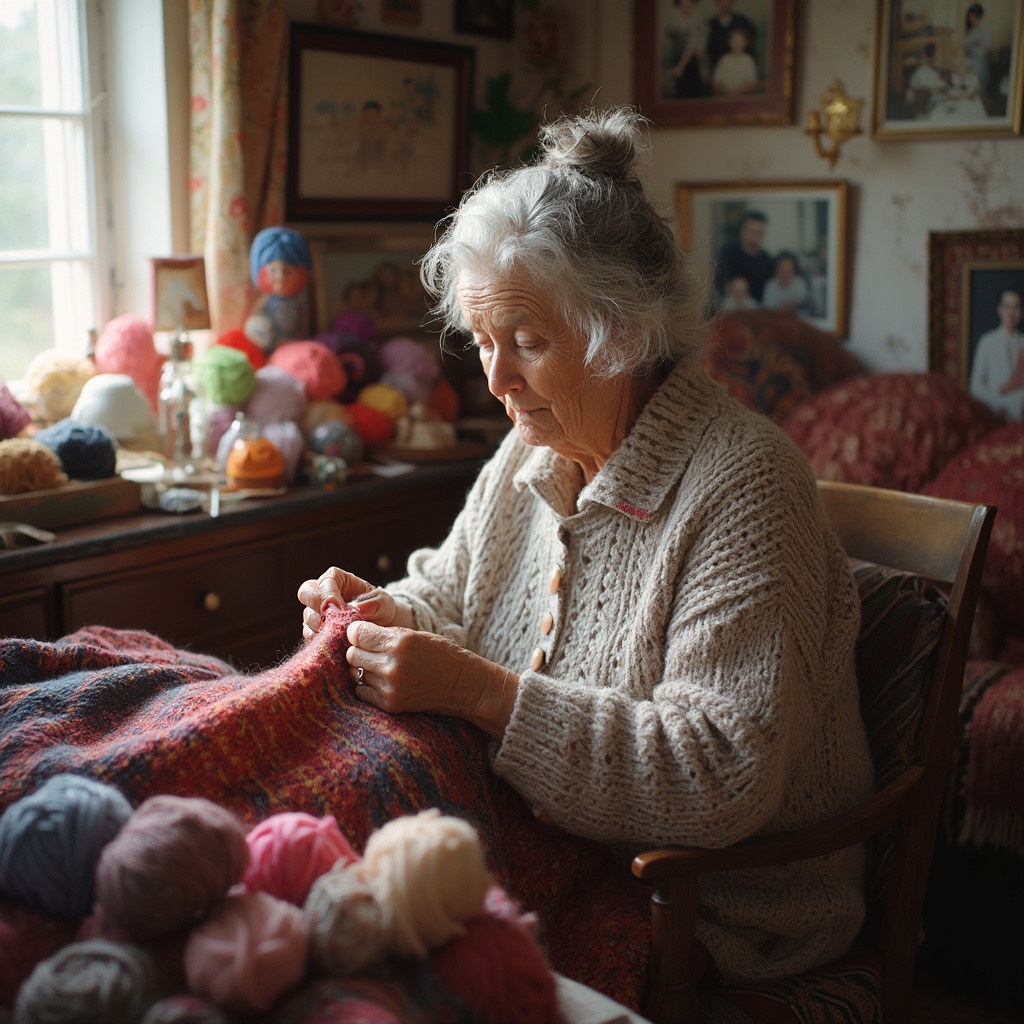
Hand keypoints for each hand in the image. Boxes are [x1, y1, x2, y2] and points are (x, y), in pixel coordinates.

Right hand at [297, 567, 409, 639]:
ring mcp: (318, 616)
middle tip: (330, 621)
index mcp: (338, 581)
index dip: (327, 593)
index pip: (325, 581)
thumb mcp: (384, 603)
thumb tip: (359, 608)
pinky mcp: (319, 635)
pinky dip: (322, 643)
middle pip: (306, 594)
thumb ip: (375, 602)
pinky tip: (336, 647)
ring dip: (319, 629)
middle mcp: (323, 596)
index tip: (339, 607)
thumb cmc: (382, 609)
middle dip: (315, 607)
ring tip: (338, 636)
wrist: (383, 630)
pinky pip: (312, 638)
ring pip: (307, 619)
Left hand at [345, 620, 517, 737]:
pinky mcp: (391, 704)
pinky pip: (362, 692)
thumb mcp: (416, 635)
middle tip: (371, 652)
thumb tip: (354, 633)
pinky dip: (367, 686)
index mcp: (400, 641)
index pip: (357, 634)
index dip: (357, 633)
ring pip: (355, 673)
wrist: (465, 685)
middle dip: (359, 650)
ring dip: (364, 669)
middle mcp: (392, 664)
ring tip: (380, 667)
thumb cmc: (442, 655)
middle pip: (352, 654)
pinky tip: (383, 682)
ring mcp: (390, 686)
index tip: (361, 634)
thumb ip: (386, 634)